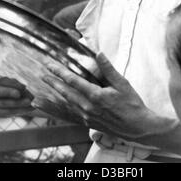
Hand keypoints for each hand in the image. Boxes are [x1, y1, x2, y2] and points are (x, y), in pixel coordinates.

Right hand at [0, 64, 33, 116]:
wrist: (9, 100)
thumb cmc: (10, 86)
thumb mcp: (11, 82)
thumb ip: (13, 84)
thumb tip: (22, 89)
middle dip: (7, 92)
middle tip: (19, 93)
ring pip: (1, 104)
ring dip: (17, 103)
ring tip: (29, 101)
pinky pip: (6, 112)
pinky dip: (19, 110)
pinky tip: (29, 108)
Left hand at [43, 53, 163, 140]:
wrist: (137, 127)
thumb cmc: (131, 104)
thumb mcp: (122, 83)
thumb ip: (108, 69)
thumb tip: (99, 53)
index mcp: (96, 96)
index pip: (73, 81)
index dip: (60, 72)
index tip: (50, 65)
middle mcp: (88, 107)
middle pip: (66, 92)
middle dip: (53, 82)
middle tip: (43, 74)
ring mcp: (87, 117)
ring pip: (67, 103)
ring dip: (56, 93)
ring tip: (46, 86)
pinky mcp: (89, 123)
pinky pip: (72, 113)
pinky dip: (62, 106)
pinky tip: (58, 103)